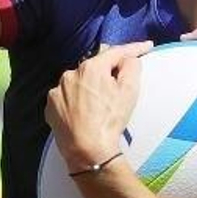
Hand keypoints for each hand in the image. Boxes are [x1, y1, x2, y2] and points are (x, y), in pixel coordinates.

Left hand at [45, 42, 151, 170]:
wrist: (87, 150)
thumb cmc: (109, 121)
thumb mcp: (129, 91)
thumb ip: (131, 66)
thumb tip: (129, 59)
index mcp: (91, 67)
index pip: (115, 52)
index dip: (134, 49)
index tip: (145, 47)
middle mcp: (70, 74)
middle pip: (95, 67)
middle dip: (108, 73)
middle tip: (119, 86)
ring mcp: (58, 91)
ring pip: (79, 82)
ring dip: (89, 87)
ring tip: (99, 106)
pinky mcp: (50, 107)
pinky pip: (66, 97)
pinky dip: (75, 101)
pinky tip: (84, 113)